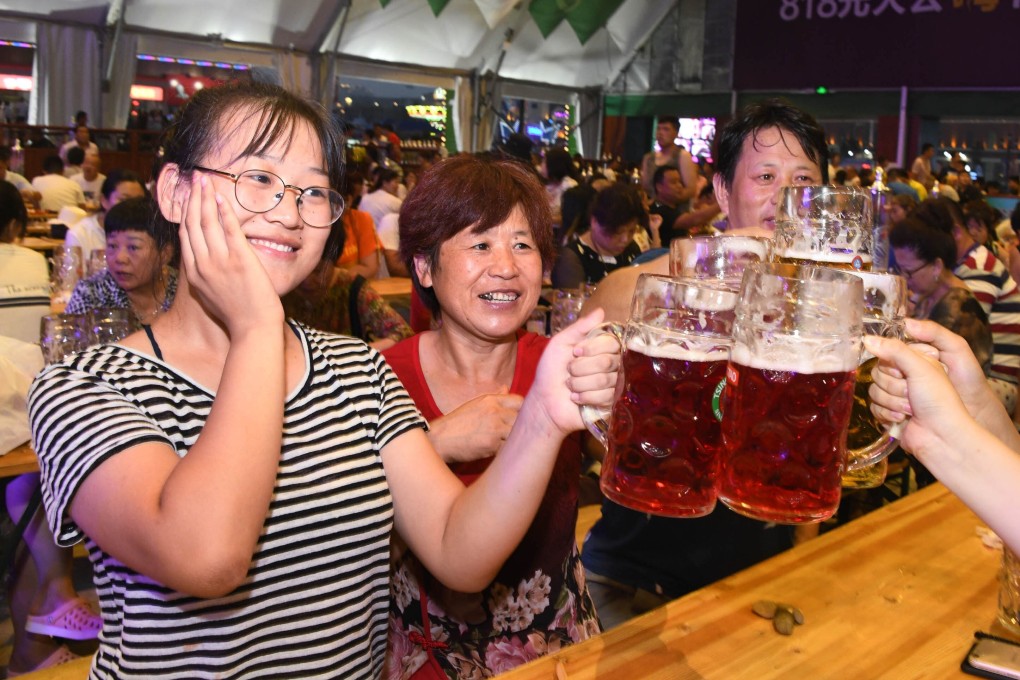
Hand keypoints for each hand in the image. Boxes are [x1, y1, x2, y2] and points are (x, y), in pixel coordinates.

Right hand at [177, 174, 282, 334]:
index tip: (187, 198)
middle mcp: (203, 265)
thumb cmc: (237, 315)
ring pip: (207, 222)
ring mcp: (220, 262)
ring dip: (205, 198)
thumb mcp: (211, 296)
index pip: (186, 236)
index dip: (185, 214)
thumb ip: (205, 277)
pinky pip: (229, 229)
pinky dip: (224, 211)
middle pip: (193, 224)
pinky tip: (221, 198)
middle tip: (194, 180)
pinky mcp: (240, 259)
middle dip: (193, 199)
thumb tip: (202, 262)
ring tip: (205, 181)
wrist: (253, 328)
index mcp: (195, 274)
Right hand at [428, 390, 524, 462]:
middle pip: (523, 418)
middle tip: (519, 435)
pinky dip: (507, 452)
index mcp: (491, 400)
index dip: (523, 411)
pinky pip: (509, 448)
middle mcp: (494, 411)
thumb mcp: (475, 404)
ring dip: (516, 440)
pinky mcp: (492, 445)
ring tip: (511, 445)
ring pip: (518, 434)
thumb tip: (506, 388)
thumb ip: (494, 397)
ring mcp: (494, 428)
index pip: (520, 401)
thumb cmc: (457, 423)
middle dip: (522, 427)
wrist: (440, 440)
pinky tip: (501, 452)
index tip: (520, 419)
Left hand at [526, 309, 618, 435]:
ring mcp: (613, 385)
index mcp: (602, 348)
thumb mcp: (561, 343)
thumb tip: (601, 311)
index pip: (612, 342)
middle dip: (581, 368)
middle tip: (569, 371)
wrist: (544, 399)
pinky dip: (585, 397)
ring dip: (580, 383)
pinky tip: (576, 398)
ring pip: (605, 380)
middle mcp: (612, 365)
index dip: (592, 348)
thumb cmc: (551, 370)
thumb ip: (580, 327)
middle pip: (608, 361)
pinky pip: (605, 396)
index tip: (575, 352)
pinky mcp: (611, 403)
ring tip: (570, 386)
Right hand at [865, 331, 975, 459]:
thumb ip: (895, 350)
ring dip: (893, 402)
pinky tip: (903, 419)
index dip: (892, 364)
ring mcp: (896, 396)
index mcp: (916, 361)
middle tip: (912, 393)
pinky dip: (888, 414)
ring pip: (874, 391)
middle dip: (894, 386)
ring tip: (911, 409)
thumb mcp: (922, 367)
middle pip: (877, 373)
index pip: (887, 352)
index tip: (904, 372)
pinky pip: (873, 407)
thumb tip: (867, 339)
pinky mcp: (889, 412)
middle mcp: (905, 377)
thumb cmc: (940, 400)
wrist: (942, 437)